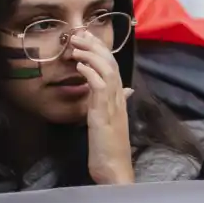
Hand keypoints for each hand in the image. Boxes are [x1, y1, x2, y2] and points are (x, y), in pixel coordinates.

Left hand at [71, 30, 134, 184]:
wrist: (115, 169)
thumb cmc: (111, 148)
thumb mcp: (113, 121)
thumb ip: (117, 102)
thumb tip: (126, 89)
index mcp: (119, 98)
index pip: (113, 66)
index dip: (101, 50)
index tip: (88, 37)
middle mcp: (118, 97)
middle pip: (111, 63)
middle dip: (96, 46)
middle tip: (80, 33)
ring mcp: (112, 105)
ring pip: (107, 70)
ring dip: (92, 55)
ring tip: (77, 46)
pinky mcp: (103, 115)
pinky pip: (99, 88)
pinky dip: (90, 74)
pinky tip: (80, 66)